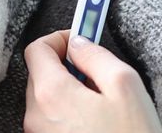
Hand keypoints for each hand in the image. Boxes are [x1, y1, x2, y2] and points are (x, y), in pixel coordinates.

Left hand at [23, 30, 161, 132]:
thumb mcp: (126, 87)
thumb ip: (96, 56)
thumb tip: (79, 44)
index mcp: (51, 94)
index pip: (36, 49)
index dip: (59, 38)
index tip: (81, 38)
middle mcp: (36, 117)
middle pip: (39, 75)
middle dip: (65, 67)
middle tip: (97, 73)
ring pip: (44, 101)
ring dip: (67, 93)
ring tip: (101, 105)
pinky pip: (50, 124)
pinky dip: (67, 115)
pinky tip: (96, 125)